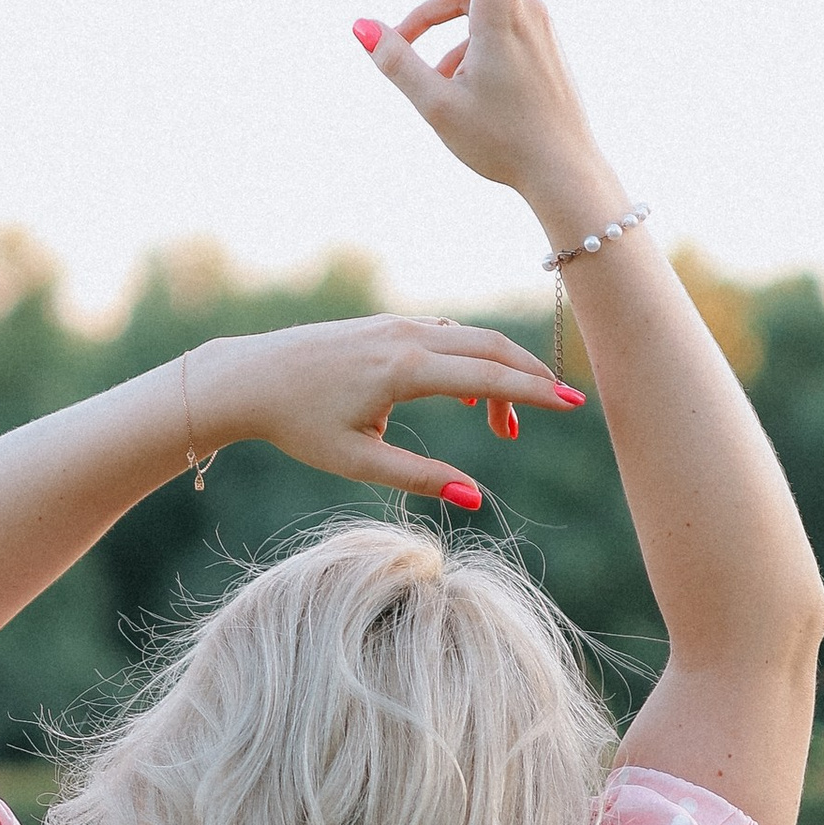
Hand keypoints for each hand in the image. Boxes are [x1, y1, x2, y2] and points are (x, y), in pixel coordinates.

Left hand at [198, 314, 581, 506]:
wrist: (249, 378)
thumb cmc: (298, 426)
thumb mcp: (359, 462)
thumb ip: (421, 478)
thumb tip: (476, 499)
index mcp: (402, 369)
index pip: (487, 376)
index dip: (535, 392)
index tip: (574, 403)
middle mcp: (405, 337)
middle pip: (490, 347)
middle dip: (531, 377)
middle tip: (562, 406)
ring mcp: (395, 325)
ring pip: (469, 339)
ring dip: (498, 373)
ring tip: (503, 429)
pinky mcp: (385, 326)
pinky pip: (445, 335)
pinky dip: (469, 360)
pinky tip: (467, 395)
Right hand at [356, 0, 620, 232]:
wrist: (567, 175)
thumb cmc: (503, 143)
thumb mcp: (436, 106)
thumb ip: (396, 61)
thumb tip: (359, 25)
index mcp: (502, 14)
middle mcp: (525, 7)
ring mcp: (536, 21)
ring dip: (433, 16)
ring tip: (406, 56)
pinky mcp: (540, 39)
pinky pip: (490, 18)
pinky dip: (459, 35)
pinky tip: (445, 78)